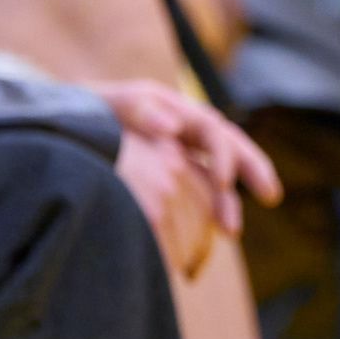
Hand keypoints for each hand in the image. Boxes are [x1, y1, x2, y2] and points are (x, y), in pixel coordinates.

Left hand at [105, 82, 278, 277]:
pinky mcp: (170, 178)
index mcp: (180, 113)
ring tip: (231, 231)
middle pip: (232, 149)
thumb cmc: (91, 111)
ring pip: (215, 177)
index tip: (223, 184)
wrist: (68, 125)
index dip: (224, 157)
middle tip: (272, 197)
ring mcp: (181, 156)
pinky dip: (205, 213)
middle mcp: (189, 134)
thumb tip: (173, 127)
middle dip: (253, 172)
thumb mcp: (112, 103)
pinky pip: (197, 194)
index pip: (216, 133)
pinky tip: (207, 235)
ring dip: (227, 202)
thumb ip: (140, 109)